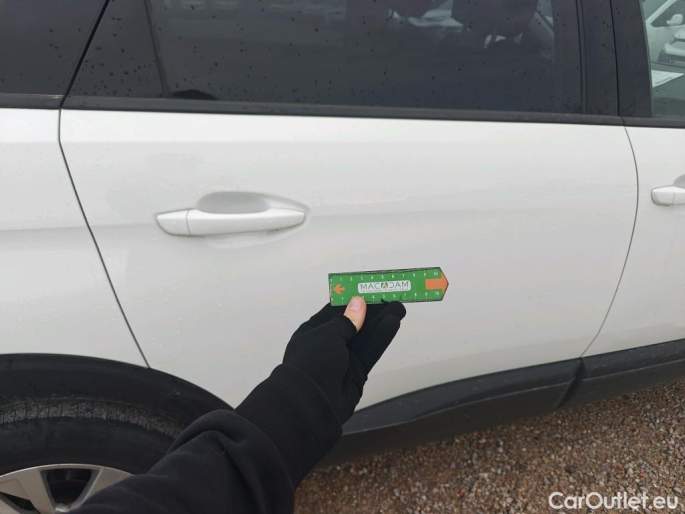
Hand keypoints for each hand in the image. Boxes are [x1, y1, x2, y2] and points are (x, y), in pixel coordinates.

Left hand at [283, 297, 406, 422]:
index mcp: (313, 331)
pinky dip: (381, 337)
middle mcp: (328, 343)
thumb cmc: (312, 362)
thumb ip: (347, 320)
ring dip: (381, 322)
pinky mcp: (356, 372)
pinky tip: (393, 323)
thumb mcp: (328, 335)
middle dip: (372, 310)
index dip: (354, 299)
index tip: (370, 289)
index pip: (336, 310)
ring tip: (399, 308)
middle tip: (391, 298)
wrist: (310, 403)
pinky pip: (370, 351)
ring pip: (365, 336)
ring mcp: (343, 358)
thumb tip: (358, 302)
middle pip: (354, 322)